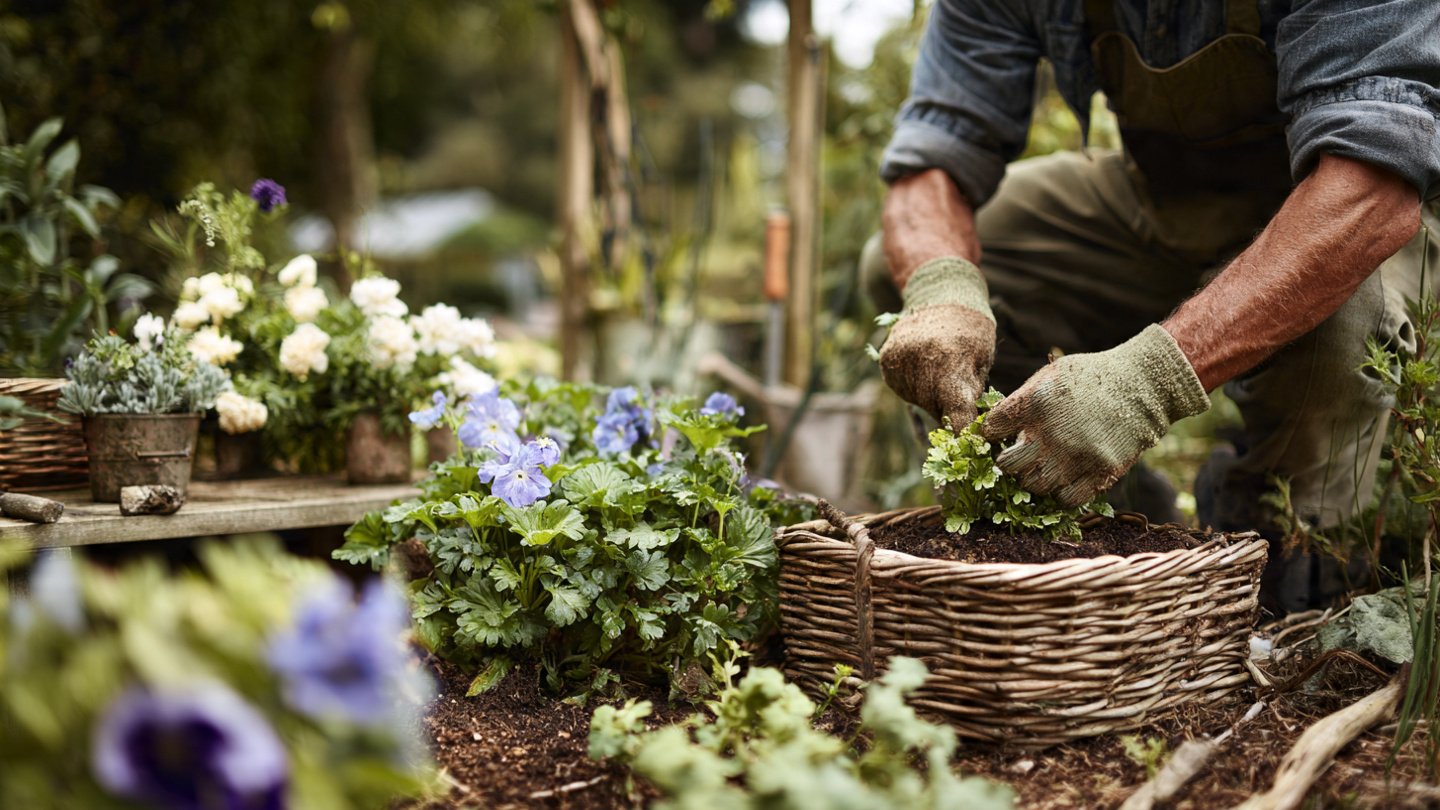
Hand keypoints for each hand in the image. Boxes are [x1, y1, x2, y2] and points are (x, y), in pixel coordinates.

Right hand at [878, 257, 995, 427]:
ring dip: (931, 397)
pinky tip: (924, 367)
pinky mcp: (887, 361)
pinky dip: (915, 386)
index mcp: (952, 363)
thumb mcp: (982, 361)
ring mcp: (900, 362)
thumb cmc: (971, 330)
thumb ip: (973, 395)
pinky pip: (902, 388)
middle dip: (948, 409)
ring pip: (917, 400)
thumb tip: (969, 432)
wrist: (940, 294)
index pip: (956, 413)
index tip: (969, 446)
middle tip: (958, 390)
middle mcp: (921, 363)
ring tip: (940, 370)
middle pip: (935, 409)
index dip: (962, 433)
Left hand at [980, 324, 1209, 506]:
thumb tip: (993, 426)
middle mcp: (1052, 432)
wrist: (1143, 384)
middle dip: (1009, 462)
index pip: (991, 429)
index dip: (990, 435)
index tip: (997, 436)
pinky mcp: (1100, 472)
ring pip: (1035, 486)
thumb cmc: (1091, 377)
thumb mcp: (1050, 376)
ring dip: (1034, 479)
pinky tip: (1065, 478)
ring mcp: (1076, 456)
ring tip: (1044, 467)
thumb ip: (1022, 401)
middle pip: (1008, 465)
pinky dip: (1061, 493)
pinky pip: (1067, 499)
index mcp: (1035, 403)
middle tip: (1019, 457)